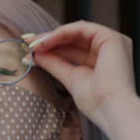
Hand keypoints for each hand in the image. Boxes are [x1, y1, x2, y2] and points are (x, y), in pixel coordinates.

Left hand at [22, 20, 137, 129]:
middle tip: (26, 42)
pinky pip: (81, 29)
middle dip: (48, 40)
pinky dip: (61, 33)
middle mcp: (110, 48)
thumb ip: (54, 64)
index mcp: (104, 58)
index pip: (73, 47)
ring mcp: (113, 41)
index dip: (51, 47)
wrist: (112, 110)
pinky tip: (45, 42)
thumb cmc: (96, 102)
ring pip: (76, 31)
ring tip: (33, 45)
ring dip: (52, 36)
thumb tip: (34, 54)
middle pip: (73, 38)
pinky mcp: (111, 37)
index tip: (28, 50)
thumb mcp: (70, 78)